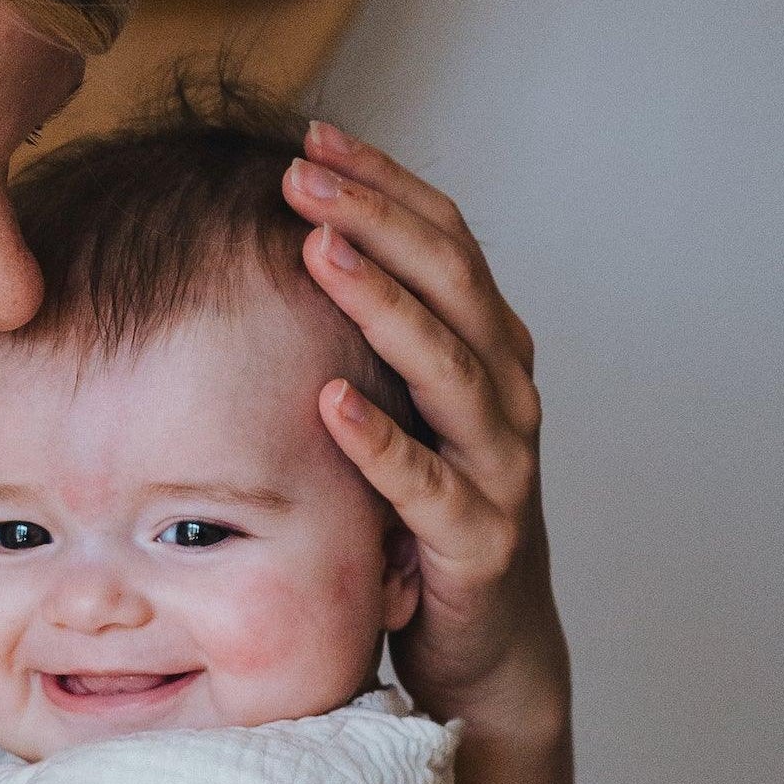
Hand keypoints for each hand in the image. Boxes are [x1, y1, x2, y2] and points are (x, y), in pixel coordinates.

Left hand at [287, 122, 567, 736]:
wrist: (482, 647)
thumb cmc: (421, 516)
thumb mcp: (397, 410)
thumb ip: (364, 340)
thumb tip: (280, 250)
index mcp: (485, 349)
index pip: (444, 239)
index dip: (384, 184)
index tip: (314, 136)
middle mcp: (503, 393)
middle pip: (451, 281)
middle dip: (377, 219)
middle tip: (303, 173)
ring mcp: (498, 465)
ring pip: (450, 368)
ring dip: (384, 305)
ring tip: (318, 252)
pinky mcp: (477, 539)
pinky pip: (427, 484)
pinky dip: (381, 442)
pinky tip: (330, 402)